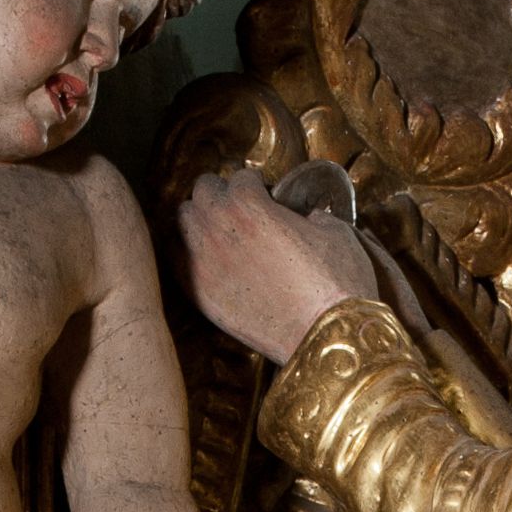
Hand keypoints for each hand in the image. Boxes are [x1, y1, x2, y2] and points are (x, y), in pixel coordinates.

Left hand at [176, 169, 376, 364]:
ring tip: (220, 230)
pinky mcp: (198, 292)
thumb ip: (310, 215)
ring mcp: (202, 260)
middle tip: (239, 209)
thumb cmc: (335, 284)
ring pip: (183, 219)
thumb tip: (306, 217)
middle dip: (222, 194)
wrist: (321, 335)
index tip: (265, 196)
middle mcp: (218, 225)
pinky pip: (176, 258)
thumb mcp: (335, 232)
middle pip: (203, 189)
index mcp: (249, 202)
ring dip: (200, 218)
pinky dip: (188, 252)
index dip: (256, 185)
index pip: (240, 177)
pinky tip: (208, 258)